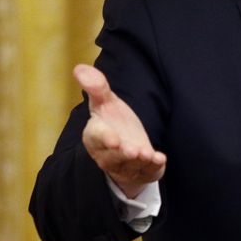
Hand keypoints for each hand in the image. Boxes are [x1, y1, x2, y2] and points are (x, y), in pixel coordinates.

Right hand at [74, 64, 166, 198]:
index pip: (97, 138)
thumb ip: (96, 87)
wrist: (125, 145)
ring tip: (147, 154)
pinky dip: (153, 167)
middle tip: (132, 150)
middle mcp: (107, 154)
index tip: (113, 139)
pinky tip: (160, 159)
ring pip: (130, 166)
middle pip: (113, 157)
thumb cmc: (112, 122)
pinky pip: (147, 172)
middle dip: (122, 154)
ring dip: (139, 161)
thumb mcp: (105, 102)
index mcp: (95, 135)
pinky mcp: (141, 171)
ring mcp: (124, 166)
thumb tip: (80, 68)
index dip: (105, 138)